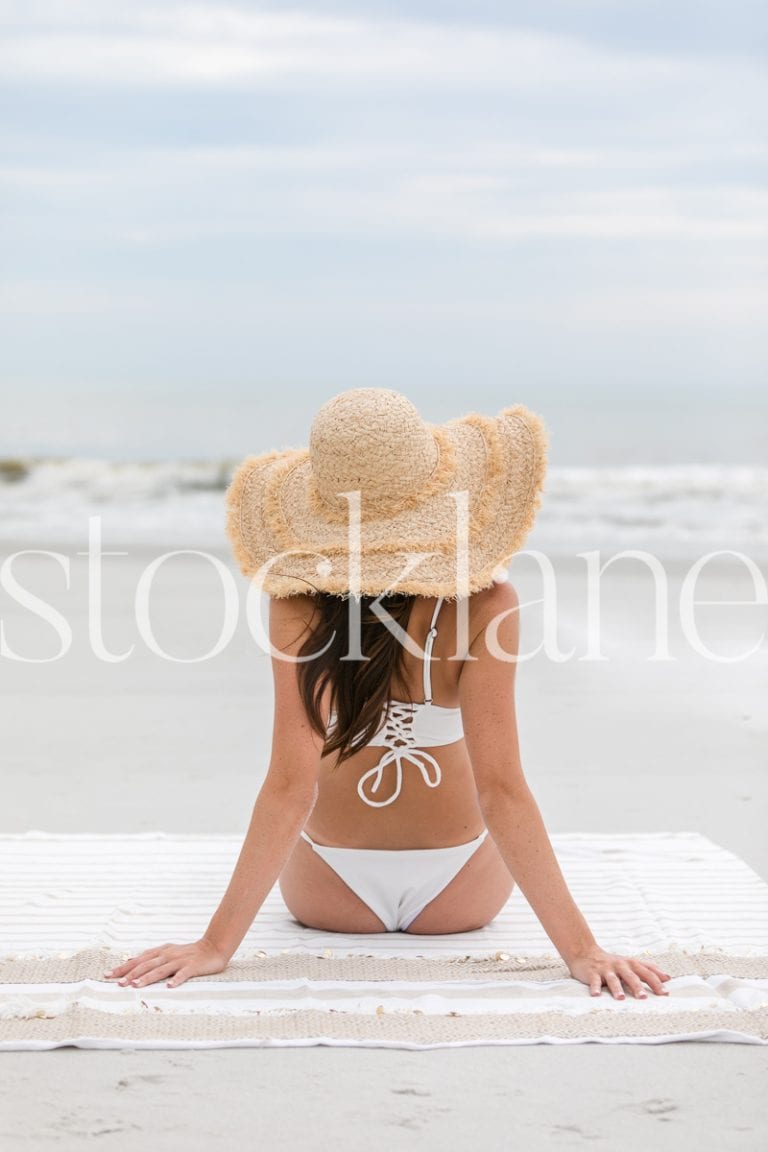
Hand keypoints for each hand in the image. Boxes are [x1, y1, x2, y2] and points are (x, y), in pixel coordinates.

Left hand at [103, 938, 228, 989]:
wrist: (213, 947)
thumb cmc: (188, 953)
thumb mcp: (168, 952)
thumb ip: (152, 958)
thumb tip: (130, 962)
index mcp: (161, 951)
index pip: (138, 959)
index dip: (123, 967)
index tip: (108, 975)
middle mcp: (168, 954)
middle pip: (146, 964)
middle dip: (131, 974)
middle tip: (118, 983)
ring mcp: (180, 960)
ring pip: (161, 969)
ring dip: (148, 977)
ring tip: (136, 985)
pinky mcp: (193, 966)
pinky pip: (183, 974)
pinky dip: (176, 979)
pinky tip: (169, 986)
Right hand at [567, 946, 671, 998]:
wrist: (586, 952)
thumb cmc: (612, 962)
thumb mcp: (631, 963)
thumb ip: (648, 969)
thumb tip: (667, 978)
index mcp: (631, 964)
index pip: (647, 972)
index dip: (656, 982)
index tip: (665, 993)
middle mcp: (620, 965)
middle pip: (630, 976)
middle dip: (637, 986)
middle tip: (644, 998)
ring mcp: (606, 969)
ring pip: (613, 979)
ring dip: (617, 988)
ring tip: (621, 998)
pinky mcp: (593, 973)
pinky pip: (594, 981)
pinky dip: (595, 988)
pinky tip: (596, 995)